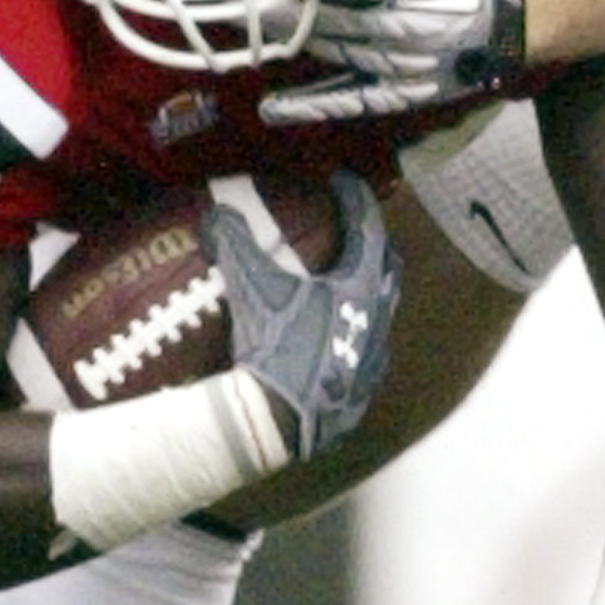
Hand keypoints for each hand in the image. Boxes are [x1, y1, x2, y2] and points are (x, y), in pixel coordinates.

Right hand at [204, 170, 398, 459]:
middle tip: (356, 231)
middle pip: (388, 273)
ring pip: (382, 319)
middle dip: (376, 247)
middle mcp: (379, 324)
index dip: (356, 200)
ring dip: (368, 298)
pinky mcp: (359, 399)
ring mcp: (372, 365)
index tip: (343, 180)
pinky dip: (355, 342)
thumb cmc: (273, 349)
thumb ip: (235, 245)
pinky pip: (366, 360)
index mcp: (361, 290)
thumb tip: (215, 212)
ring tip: (345, 289)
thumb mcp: (251, 291)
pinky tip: (334, 346)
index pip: (368, 230)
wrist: (278, 423)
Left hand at [261, 0, 525, 125]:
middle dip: (291, 12)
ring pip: (340, 56)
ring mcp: (402, 68)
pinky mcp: (397, 96)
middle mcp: (410, 29)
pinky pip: (350, 103)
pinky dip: (311, 107)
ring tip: (253, 31)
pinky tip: (273, 108)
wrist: (497, 26)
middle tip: (247, 3)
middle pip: (341, 23)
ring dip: (295, 45)